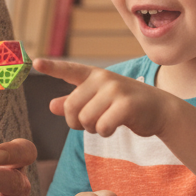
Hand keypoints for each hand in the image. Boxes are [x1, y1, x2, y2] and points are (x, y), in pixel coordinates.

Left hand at [32, 58, 179, 139]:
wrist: (161, 109)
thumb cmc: (126, 105)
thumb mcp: (99, 100)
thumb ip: (76, 102)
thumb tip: (51, 105)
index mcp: (93, 76)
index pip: (69, 70)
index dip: (52, 67)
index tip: (35, 62)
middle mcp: (103, 79)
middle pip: (70, 107)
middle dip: (77, 122)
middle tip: (91, 123)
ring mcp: (115, 90)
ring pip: (85, 119)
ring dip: (92, 129)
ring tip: (106, 123)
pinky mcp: (126, 104)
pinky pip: (101, 127)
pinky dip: (105, 133)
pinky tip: (116, 126)